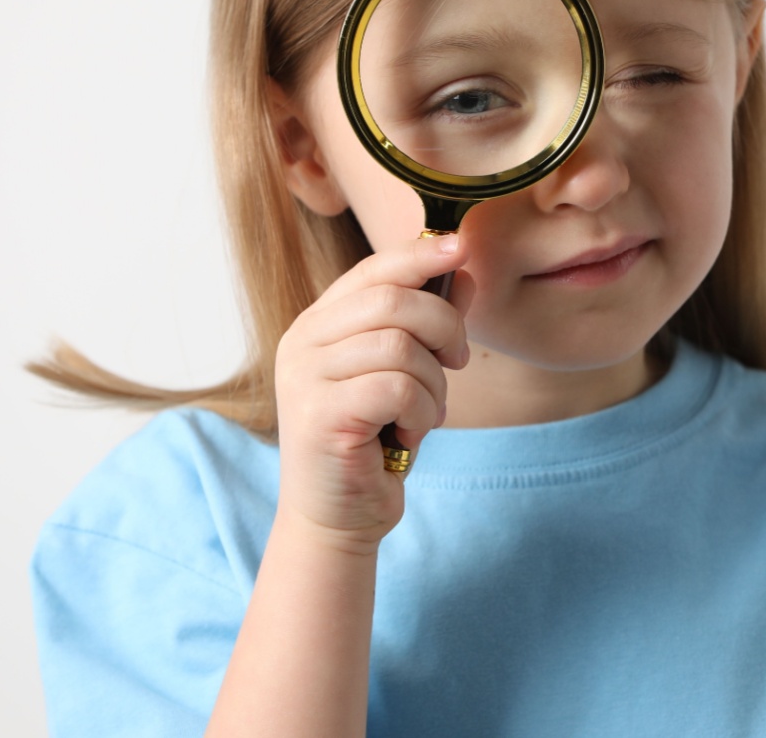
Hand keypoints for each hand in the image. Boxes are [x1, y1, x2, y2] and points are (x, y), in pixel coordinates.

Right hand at [272, 233, 470, 555]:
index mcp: (317, 324)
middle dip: (444, 328)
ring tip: (424, 413)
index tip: (461, 248)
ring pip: (401, 346)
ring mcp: (304, 377)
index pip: (372, 270)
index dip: (421, 255)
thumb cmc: (375, 441)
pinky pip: (396, 387)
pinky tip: (409, 435)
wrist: (340, 517)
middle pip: (394, 300)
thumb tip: (463, 269)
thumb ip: (428, 321)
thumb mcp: (408, 372)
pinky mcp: (318, 414)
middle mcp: (302, 342)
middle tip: (456, 363)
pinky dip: (420, 412)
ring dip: (433, 384)